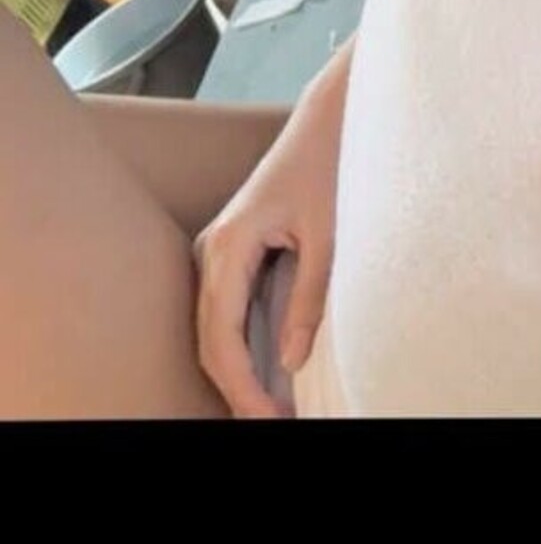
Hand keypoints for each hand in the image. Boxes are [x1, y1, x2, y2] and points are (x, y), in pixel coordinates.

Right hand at [193, 44, 350, 417]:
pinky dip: (241, 347)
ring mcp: (218, 250)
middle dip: (237, 389)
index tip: (270, 418)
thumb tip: (290, 361)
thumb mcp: (327, 238)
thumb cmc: (327, 167)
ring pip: (214, 330)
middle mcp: (213, 248)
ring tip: (272, 408)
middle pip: (210, 340)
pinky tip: (268, 372)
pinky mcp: (233, 253)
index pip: (221, 337)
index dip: (242, 387)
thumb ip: (308, 299)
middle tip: (274, 422)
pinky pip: (225, 312)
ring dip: (238, 371)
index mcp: (230, 244)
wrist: (326, 120)